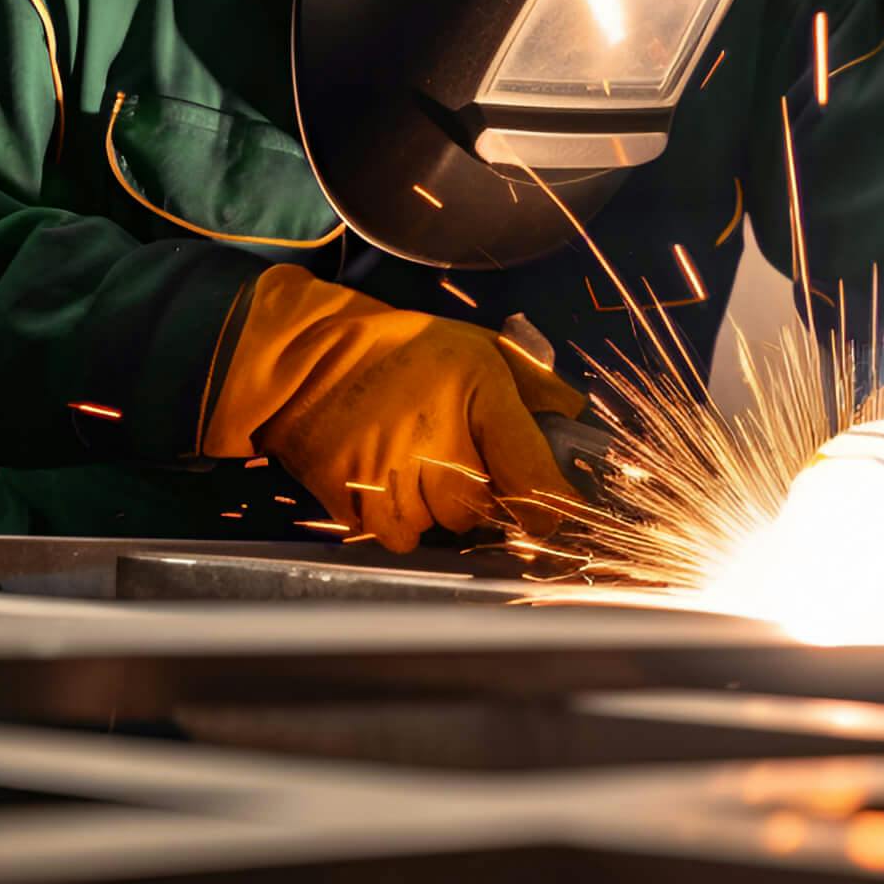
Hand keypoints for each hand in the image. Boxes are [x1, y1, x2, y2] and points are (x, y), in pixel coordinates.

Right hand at [203, 266, 586, 550]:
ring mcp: (391, 469)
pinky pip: (396, 535)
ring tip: (415, 463)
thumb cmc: (401, 350)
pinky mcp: (352, 494)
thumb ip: (537, 388)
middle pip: (484, 510)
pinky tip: (388, 483)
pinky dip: (398, 521)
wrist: (306, 354)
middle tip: (456, 461)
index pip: (532, 476)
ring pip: (440, 527)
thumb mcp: (479, 348)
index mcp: (478, 392)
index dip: (552, 507)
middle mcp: (437, 436)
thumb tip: (577, 423)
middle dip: (480, 496)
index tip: (554, 513)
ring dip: (436, 508)